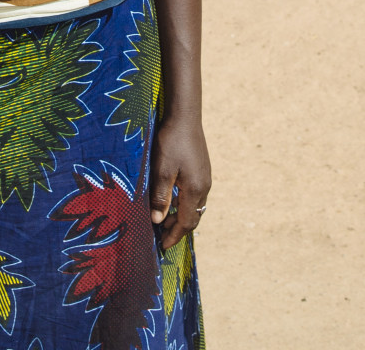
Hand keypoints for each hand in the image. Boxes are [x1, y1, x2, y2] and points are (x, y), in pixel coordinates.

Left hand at [148, 115, 210, 250]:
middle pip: (193, 217)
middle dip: (177, 229)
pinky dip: (184, 205)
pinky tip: (172, 202)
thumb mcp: (162, 170)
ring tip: (164, 222)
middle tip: (161, 237)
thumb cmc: (171, 142)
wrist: (185, 116)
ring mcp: (205, 178)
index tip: (163, 247)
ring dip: (181, 217)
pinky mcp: (202, 170)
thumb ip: (161, 196)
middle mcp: (204, 187)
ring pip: (195, 207)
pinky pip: (195, 196)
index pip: (186, 222)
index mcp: (195, 190)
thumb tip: (158, 221)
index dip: (174, 236)